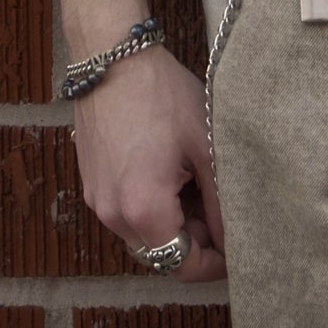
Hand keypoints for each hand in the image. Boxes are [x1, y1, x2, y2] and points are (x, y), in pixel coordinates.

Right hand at [71, 45, 225, 281]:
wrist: (113, 59)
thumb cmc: (163, 96)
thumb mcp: (205, 146)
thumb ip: (220, 202)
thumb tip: (232, 239)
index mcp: (145, 211)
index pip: (183, 268)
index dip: (214, 265)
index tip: (236, 247)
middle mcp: (114, 217)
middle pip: (161, 255)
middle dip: (194, 241)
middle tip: (217, 204)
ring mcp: (98, 202)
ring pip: (143, 236)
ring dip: (172, 223)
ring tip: (194, 180)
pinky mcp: (91, 186)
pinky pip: (126, 213)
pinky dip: (150, 206)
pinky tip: (168, 170)